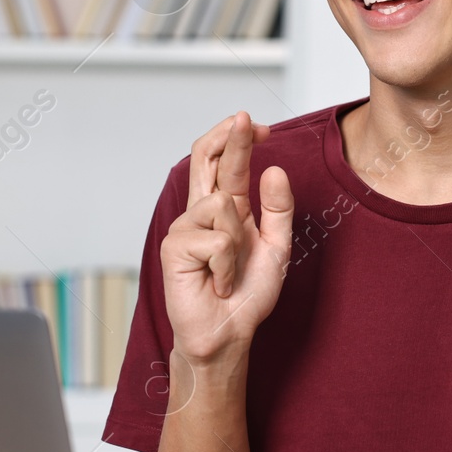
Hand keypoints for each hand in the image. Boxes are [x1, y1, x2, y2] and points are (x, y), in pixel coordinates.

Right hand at [161, 111, 293, 364]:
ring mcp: (184, 228)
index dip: (239, 139)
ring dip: (237, 240)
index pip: (225, 162)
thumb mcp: (276, 247)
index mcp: (225, 208)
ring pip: (221, 204)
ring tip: (229, 271)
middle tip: (244, 119)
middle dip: (226, 136)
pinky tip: (216, 283)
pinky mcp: (173, 248)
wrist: (229, 333)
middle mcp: (201, 212)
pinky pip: (215, 240)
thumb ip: (277, 210)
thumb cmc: (246, 293)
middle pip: (206, 158)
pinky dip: (225, 266)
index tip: (262, 127)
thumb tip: (275, 170)